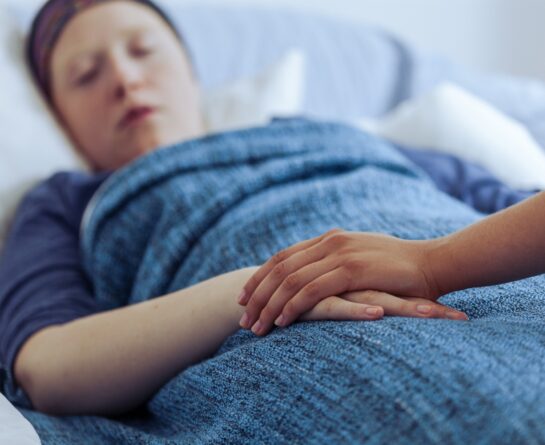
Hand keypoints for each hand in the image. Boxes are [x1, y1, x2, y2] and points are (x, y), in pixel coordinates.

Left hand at [238, 229, 448, 334]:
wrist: (434, 262)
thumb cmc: (399, 268)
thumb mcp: (361, 259)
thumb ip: (337, 264)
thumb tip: (319, 277)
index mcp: (329, 238)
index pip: (283, 257)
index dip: (260, 277)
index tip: (244, 297)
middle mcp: (330, 242)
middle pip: (279, 268)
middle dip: (257, 294)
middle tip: (243, 318)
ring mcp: (340, 253)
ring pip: (290, 280)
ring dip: (269, 305)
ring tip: (256, 327)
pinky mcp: (352, 270)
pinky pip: (311, 290)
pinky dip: (292, 306)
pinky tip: (282, 322)